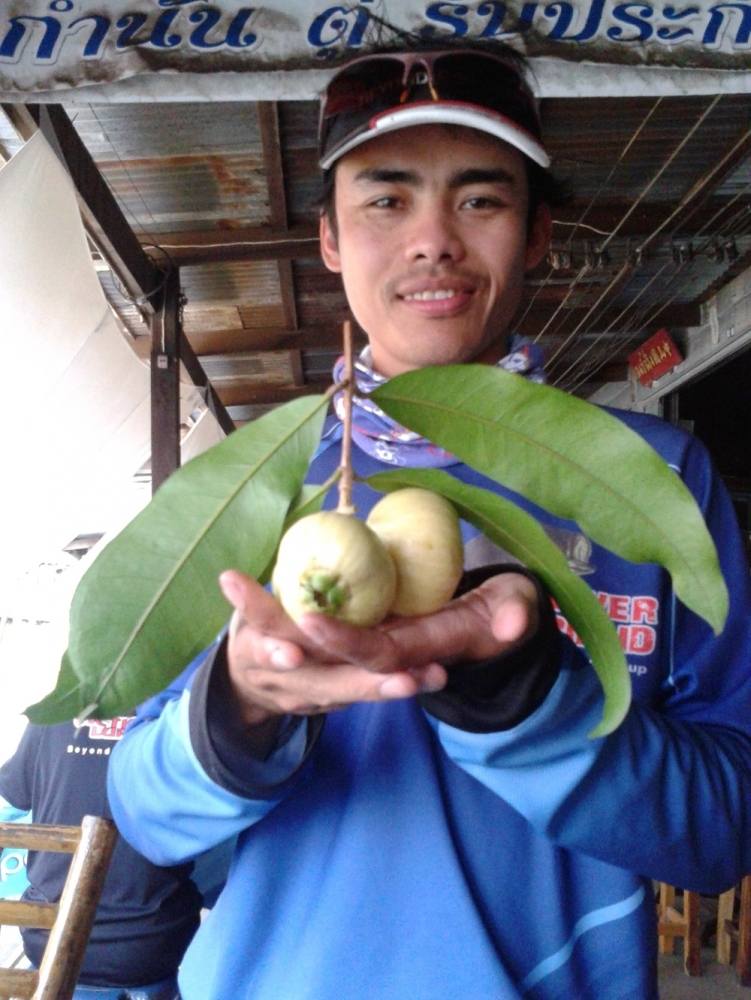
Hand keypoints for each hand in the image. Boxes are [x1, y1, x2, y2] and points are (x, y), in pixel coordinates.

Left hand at [218, 570, 539, 725]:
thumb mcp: (513, 610)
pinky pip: (310, 612)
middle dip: (278, 624)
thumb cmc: (501, 611)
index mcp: (415, 651)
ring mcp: (365, 635)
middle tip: (237, 586)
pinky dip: (279, 598)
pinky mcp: (355, 620)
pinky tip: (245, 578)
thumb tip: (513, 621)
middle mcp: (380, 650)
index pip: (372, 654)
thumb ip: (513, 614)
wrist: (491, 619)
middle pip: (321, 648)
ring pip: (307, 631)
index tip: (308, 620)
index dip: (342, 641)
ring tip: (229, 579)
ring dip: (267, 611)